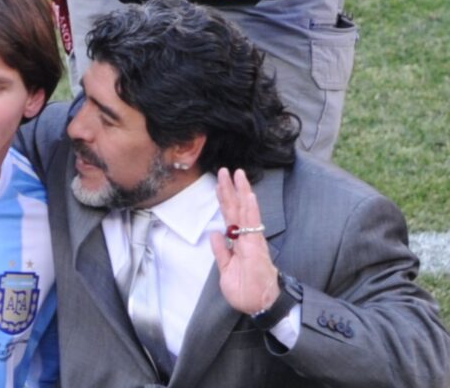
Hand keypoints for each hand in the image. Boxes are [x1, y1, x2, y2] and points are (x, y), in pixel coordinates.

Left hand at [210, 168, 279, 314]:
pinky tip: (249, 196)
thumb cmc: (245, 290)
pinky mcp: (257, 247)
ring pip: (245, 211)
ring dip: (241, 192)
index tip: (219, 183)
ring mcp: (252, 240)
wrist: (260, 305)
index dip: (224, 199)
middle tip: (226, 169)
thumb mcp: (225, 271)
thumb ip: (221, 252)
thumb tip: (215, 234)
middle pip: (236, 209)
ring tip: (238, 174)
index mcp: (237, 242)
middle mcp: (245, 238)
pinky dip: (251, 209)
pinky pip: (253, 225)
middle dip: (230, 189)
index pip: (229, 216)